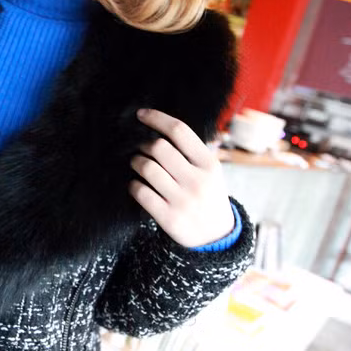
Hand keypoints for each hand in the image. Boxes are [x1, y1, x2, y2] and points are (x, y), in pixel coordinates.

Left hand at [128, 108, 233, 248]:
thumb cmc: (208, 195)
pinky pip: (140, 192)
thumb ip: (191, 152)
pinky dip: (134, 185)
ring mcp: (183, 200)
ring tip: (137, 164)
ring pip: (147, 168)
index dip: (157, 118)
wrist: (216, 236)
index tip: (141, 114)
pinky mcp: (169, 218)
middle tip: (141, 149)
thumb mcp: (211, 171)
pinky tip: (137, 185)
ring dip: (136, 162)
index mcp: (209, 164)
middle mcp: (197, 180)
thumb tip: (159, 127)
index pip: (179, 131)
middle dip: (143, 145)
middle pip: (159, 147)